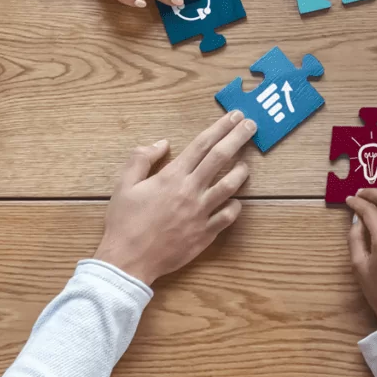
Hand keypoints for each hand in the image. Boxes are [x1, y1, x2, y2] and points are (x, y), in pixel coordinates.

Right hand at [93, 111, 256, 284]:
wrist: (128, 261)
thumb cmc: (124, 222)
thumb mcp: (124, 185)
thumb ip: (141, 159)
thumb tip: (163, 143)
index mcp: (171, 176)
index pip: (201, 144)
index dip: (220, 127)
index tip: (235, 116)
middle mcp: (190, 190)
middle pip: (221, 157)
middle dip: (238, 138)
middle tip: (252, 125)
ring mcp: (201, 212)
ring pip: (230, 185)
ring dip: (241, 171)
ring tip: (245, 164)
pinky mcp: (206, 233)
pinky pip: (229, 216)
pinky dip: (235, 206)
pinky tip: (235, 200)